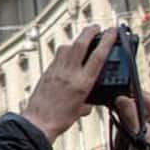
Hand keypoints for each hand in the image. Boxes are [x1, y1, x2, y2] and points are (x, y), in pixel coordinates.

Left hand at [23, 26, 116, 142]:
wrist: (38, 122)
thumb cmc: (60, 119)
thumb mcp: (80, 110)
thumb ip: (87, 102)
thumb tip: (88, 102)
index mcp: (82, 83)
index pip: (98, 56)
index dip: (106, 41)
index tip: (111, 31)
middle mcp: (69, 73)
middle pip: (80, 44)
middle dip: (89, 32)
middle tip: (96, 27)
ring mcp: (56, 71)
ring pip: (66, 48)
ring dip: (75, 41)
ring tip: (82, 40)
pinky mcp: (46, 72)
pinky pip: (57, 57)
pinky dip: (64, 52)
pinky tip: (67, 55)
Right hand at [115, 91, 149, 149]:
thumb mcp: (138, 137)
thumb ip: (130, 116)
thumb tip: (122, 99)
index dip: (137, 94)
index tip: (122, 91)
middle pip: (148, 103)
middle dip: (132, 99)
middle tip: (117, 98)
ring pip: (141, 108)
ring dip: (129, 106)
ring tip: (116, 105)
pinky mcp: (149, 130)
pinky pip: (137, 115)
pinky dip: (128, 113)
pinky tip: (119, 112)